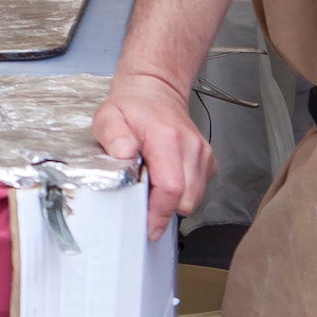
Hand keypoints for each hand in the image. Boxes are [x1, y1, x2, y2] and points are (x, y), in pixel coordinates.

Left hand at [92, 68, 215, 239]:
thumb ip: (113, 136)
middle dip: (164, 210)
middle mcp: (191, 147)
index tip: (146, 226)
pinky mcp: (207, 160)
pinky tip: (164, 179)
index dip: (159, 213)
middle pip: (186, 199)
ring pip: (194, 198)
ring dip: (172, 202)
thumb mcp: (108, 117)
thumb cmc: (131, 107)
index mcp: (167, 139)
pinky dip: (181, 193)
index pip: (171, 188)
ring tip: (151, 186)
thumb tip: (124, 155)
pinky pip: (198, 190)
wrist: (155, 90)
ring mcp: (203, 154)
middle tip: (142, 204)